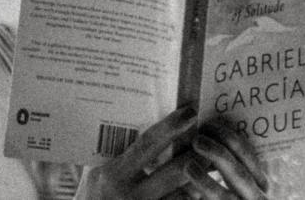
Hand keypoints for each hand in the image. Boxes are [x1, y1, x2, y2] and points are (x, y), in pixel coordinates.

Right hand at [77, 108, 268, 199]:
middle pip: (174, 170)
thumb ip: (108, 151)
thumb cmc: (88, 197)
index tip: (190, 112)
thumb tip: (124, 115)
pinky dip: (192, 197)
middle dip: (197, 154)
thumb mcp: (92, 174)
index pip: (147, 145)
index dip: (170, 127)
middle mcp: (128, 194)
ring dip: (201, 179)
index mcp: (112, 174)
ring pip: (183, 194)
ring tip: (215, 163)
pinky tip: (202, 190)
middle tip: (214, 137)